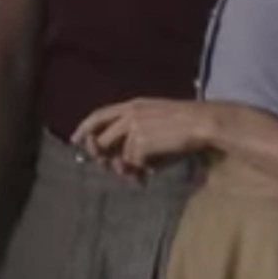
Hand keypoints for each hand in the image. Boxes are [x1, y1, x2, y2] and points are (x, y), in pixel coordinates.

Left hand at [72, 98, 211, 176]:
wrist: (202, 122)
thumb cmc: (185, 126)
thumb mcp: (155, 123)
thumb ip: (134, 138)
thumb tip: (119, 164)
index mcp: (133, 105)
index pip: (99, 115)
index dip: (85, 128)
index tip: (75, 140)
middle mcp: (129, 114)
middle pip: (101, 139)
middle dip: (102, 157)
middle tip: (115, 169)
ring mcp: (133, 127)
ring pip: (120, 155)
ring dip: (129, 168)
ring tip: (143, 173)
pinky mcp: (140, 141)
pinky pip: (133, 162)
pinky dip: (142, 169)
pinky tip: (154, 170)